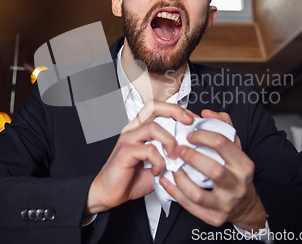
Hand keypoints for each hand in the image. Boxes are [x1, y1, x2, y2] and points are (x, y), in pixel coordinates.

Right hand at [85, 101, 193, 215]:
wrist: (109, 193)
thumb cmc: (131, 179)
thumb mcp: (157, 164)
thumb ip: (170, 154)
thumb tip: (191, 151)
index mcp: (140, 129)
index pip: (158, 108)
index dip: (177, 110)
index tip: (192, 120)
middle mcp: (133, 130)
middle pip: (153, 107)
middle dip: (175, 111)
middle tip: (189, 122)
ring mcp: (128, 140)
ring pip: (153, 127)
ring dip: (169, 141)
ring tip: (173, 157)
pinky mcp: (125, 152)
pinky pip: (148, 150)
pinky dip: (158, 161)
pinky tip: (157, 171)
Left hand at [159, 109, 266, 230]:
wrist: (244, 205)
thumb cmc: (236, 172)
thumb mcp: (235, 148)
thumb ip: (222, 126)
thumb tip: (206, 113)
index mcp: (244, 165)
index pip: (223, 145)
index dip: (203, 136)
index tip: (190, 134)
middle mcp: (238, 185)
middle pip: (213, 170)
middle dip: (191, 157)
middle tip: (178, 149)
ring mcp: (226, 203)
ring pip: (199, 193)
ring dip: (181, 179)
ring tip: (172, 167)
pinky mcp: (215, 218)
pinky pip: (191, 207)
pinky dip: (176, 194)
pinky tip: (167, 182)